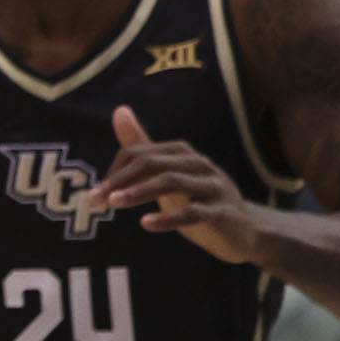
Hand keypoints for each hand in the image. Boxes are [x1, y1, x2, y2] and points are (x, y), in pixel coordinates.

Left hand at [88, 107, 262, 261]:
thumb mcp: (167, 173)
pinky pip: (194, 213)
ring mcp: (212, 186)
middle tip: (95, 199)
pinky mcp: (221, 211)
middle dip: (120, 180)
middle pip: (153, 163)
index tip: (97, 193)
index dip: (114, 171)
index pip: (139, 153)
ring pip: (172, 182)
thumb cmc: (197, 199)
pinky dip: (168, 218)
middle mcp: (198, 164)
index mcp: (182, 153)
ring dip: (139, 192)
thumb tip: (119, 111)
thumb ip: (142, 147)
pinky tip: (146, 223)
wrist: (244, 229)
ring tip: (114, 204)